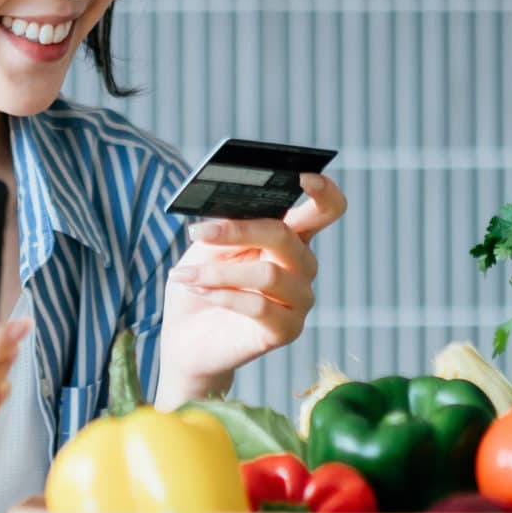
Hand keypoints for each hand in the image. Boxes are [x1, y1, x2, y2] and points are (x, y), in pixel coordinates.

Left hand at [160, 172, 346, 398]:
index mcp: (289, 237)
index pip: (325, 210)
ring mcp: (299, 300)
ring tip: (186, 274)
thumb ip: (227, 227)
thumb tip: (232, 214)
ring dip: (218, 272)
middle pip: (286, 237)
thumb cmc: (201, 283)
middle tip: (198, 232)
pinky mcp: (287, 330)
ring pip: (268, 274)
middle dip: (239, 231)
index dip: (323, 191)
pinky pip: (257, 306)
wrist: (187, 336)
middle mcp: (302, 266)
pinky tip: (199, 291)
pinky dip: (221, 295)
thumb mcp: (208, 246)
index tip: (303, 176)